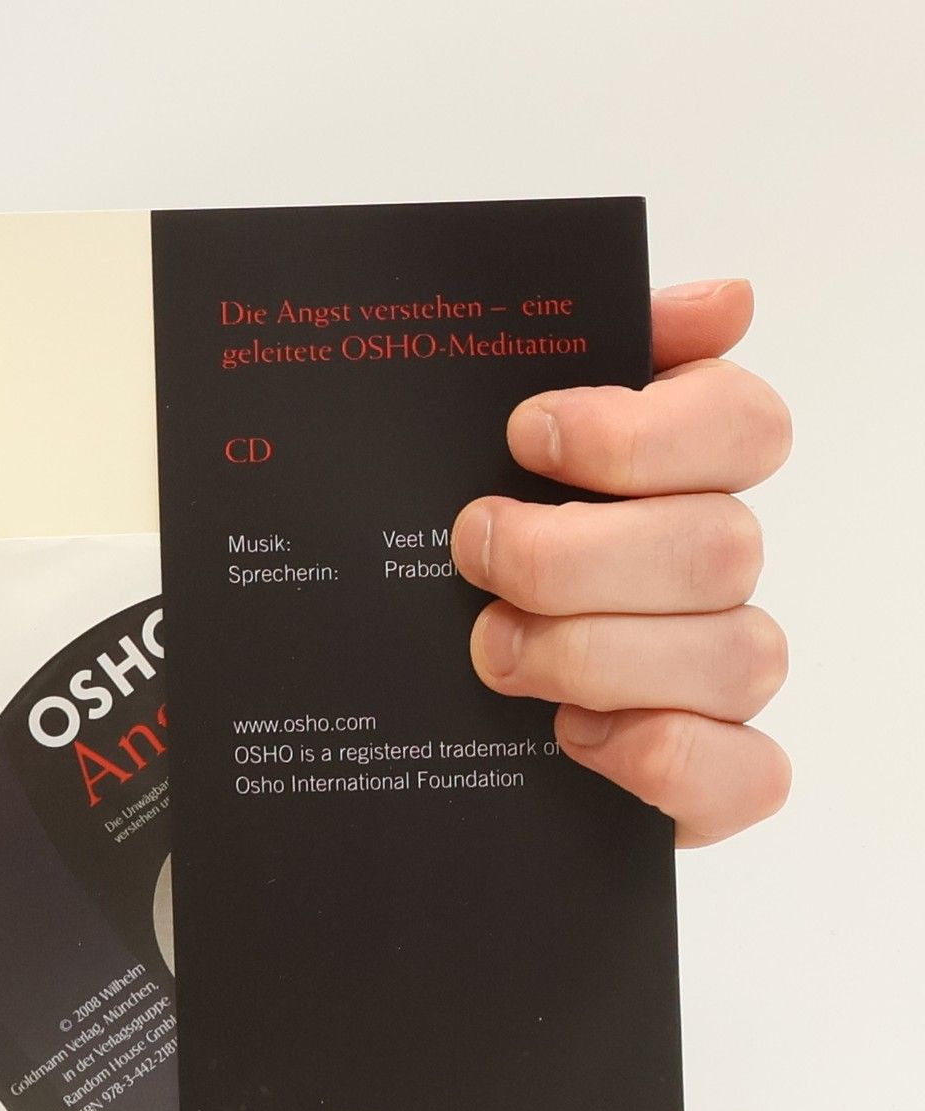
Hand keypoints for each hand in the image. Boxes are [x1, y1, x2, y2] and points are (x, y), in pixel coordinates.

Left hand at [452, 279, 791, 845]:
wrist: (394, 703)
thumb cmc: (449, 568)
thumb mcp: (471, 455)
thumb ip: (575, 360)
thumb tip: (724, 302)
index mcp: (680, 478)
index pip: (743, 426)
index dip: (640, 431)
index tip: (527, 435)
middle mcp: (712, 572)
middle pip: (717, 547)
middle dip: (576, 556)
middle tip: (474, 553)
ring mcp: (716, 677)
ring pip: (734, 657)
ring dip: (596, 653)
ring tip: (492, 653)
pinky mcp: (707, 775)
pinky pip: (748, 774)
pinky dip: (666, 757)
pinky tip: (576, 736)